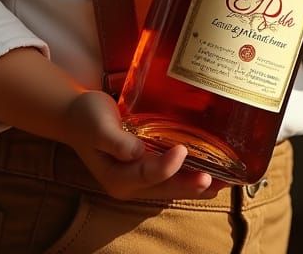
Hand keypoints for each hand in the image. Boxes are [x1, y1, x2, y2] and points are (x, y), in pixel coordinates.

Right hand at [63, 91, 226, 200]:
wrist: (76, 114)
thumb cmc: (86, 117)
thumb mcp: (97, 125)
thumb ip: (116, 141)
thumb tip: (137, 152)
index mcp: (117, 178)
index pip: (148, 175)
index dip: (167, 166)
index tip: (183, 150)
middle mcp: (131, 184)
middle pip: (168, 188)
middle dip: (194, 185)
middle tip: (221, 180)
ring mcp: (139, 179)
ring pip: (174, 186)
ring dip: (198, 184)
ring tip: (226, 180)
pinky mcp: (146, 168)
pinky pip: (172, 176)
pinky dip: (191, 174)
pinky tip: (210, 169)